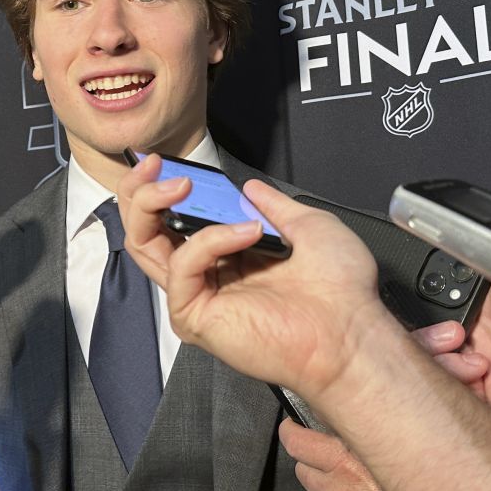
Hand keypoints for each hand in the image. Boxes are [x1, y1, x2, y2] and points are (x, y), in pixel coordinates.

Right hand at [117, 154, 393, 401]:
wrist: (350, 328)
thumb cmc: (340, 288)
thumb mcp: (309, 225)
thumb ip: (274, 205)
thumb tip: (249, 188)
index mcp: (230, 255)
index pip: (177, 219)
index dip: (164, 188)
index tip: (166, 161)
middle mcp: (207, 274)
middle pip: (146, 231)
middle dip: (140, 191)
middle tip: (155, 165)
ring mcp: (198, 295)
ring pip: (145, 246)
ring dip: (153, 204)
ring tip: (183, 184)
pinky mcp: (194, 316)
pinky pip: (183, 267)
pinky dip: (209, 240)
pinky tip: (247, 232)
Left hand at [278, 419, 457, 490]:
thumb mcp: (404, 447)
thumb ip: (374, 429)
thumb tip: (354, 411)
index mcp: (349, 461)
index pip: (296, 441)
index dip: (293, 430)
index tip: (294, 426)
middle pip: (303, 467)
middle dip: (313, 460)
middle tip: (331, 455)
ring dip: (334, 488)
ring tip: (366, 488)